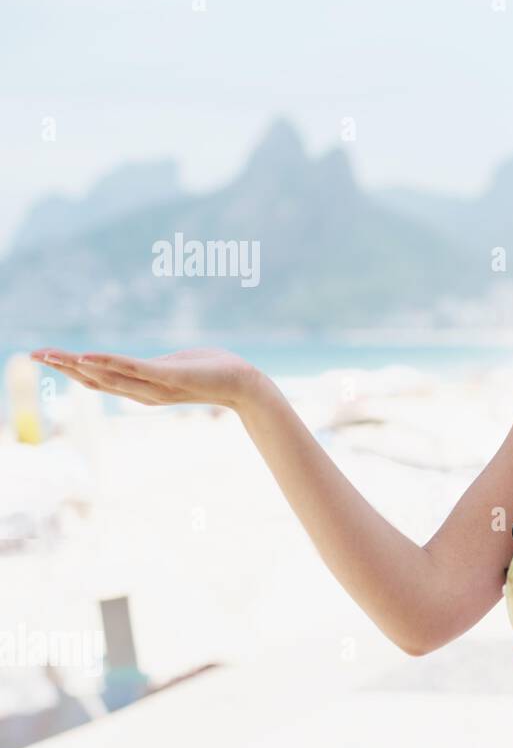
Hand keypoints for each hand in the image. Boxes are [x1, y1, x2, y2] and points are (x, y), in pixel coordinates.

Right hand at [29, 347, 266, 411]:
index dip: (69, 369)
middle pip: (95, 380)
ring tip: (52, 355)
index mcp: (142, 388)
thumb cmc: (212, 370)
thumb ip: (153, 367)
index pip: (98, 380)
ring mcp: (156, 386)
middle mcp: (143, 392)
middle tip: (32, 355)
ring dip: (77, 364)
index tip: (43, 357)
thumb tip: (142, 364)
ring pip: (108, 376)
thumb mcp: (174, 367)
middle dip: (63, 367)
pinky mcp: (170, 376)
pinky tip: (88, 356)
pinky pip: (135, 369)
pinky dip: (109, 363)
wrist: (244, 383)